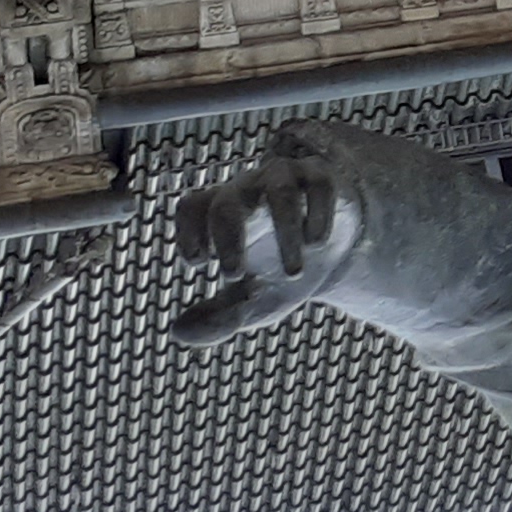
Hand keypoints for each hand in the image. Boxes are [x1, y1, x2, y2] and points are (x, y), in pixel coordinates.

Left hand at [170, 121, 371, 347]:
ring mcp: (287, 181)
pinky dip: (317, 214)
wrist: (333, 255)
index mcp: (222, 214)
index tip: (200, 265)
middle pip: (226, 201)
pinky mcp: (323, 179)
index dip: (189, 233)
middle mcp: (250, 191)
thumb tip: (178, 332)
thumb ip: (217, 318)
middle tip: (233, 276)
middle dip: (228, 238)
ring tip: (293, 273)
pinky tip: (316, 242)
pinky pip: (318, 185)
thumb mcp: (251, 301)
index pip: (192, 207)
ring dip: (284, 233)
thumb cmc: (280, 273)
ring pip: (279, 192)